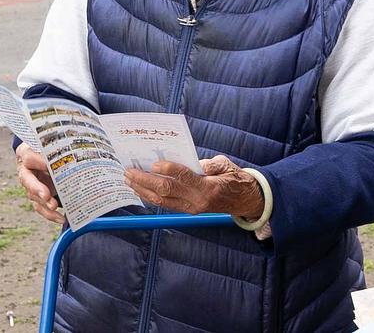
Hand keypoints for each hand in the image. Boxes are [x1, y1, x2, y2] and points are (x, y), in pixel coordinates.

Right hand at [15, 143, 62, 223]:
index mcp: (26, 152)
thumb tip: (72, 150)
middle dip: (37, 188)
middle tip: (46, 195)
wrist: (51, 153)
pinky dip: (50, 214)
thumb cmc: (53, 146)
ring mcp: (30, 184)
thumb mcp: (55, 141)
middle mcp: (25, 169)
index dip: (37, 161)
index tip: (47, 164)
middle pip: (27, 180)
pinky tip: (60, 217)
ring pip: (34, 196)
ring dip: (45, 204)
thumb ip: (59, 145)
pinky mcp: (37, 196)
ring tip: (55, 207)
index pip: (28, 155)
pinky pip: (40, 207)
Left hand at [124, 155, 264, 218]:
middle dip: (145, 180)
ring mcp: (191, 208)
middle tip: (130, 171)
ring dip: (143, 190)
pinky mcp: (188, 211)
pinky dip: (150, 196)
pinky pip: (165, 204)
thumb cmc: (234, 178)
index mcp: (209, 187)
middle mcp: (197, 201)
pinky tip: (140, 188)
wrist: (244, 200)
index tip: (154, 163)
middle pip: (166, 191)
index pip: (184, 178)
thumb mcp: (225, 165)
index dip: (168, 170)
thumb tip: (189, 163)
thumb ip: (208, 164)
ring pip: (161, 201)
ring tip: (129, 180)